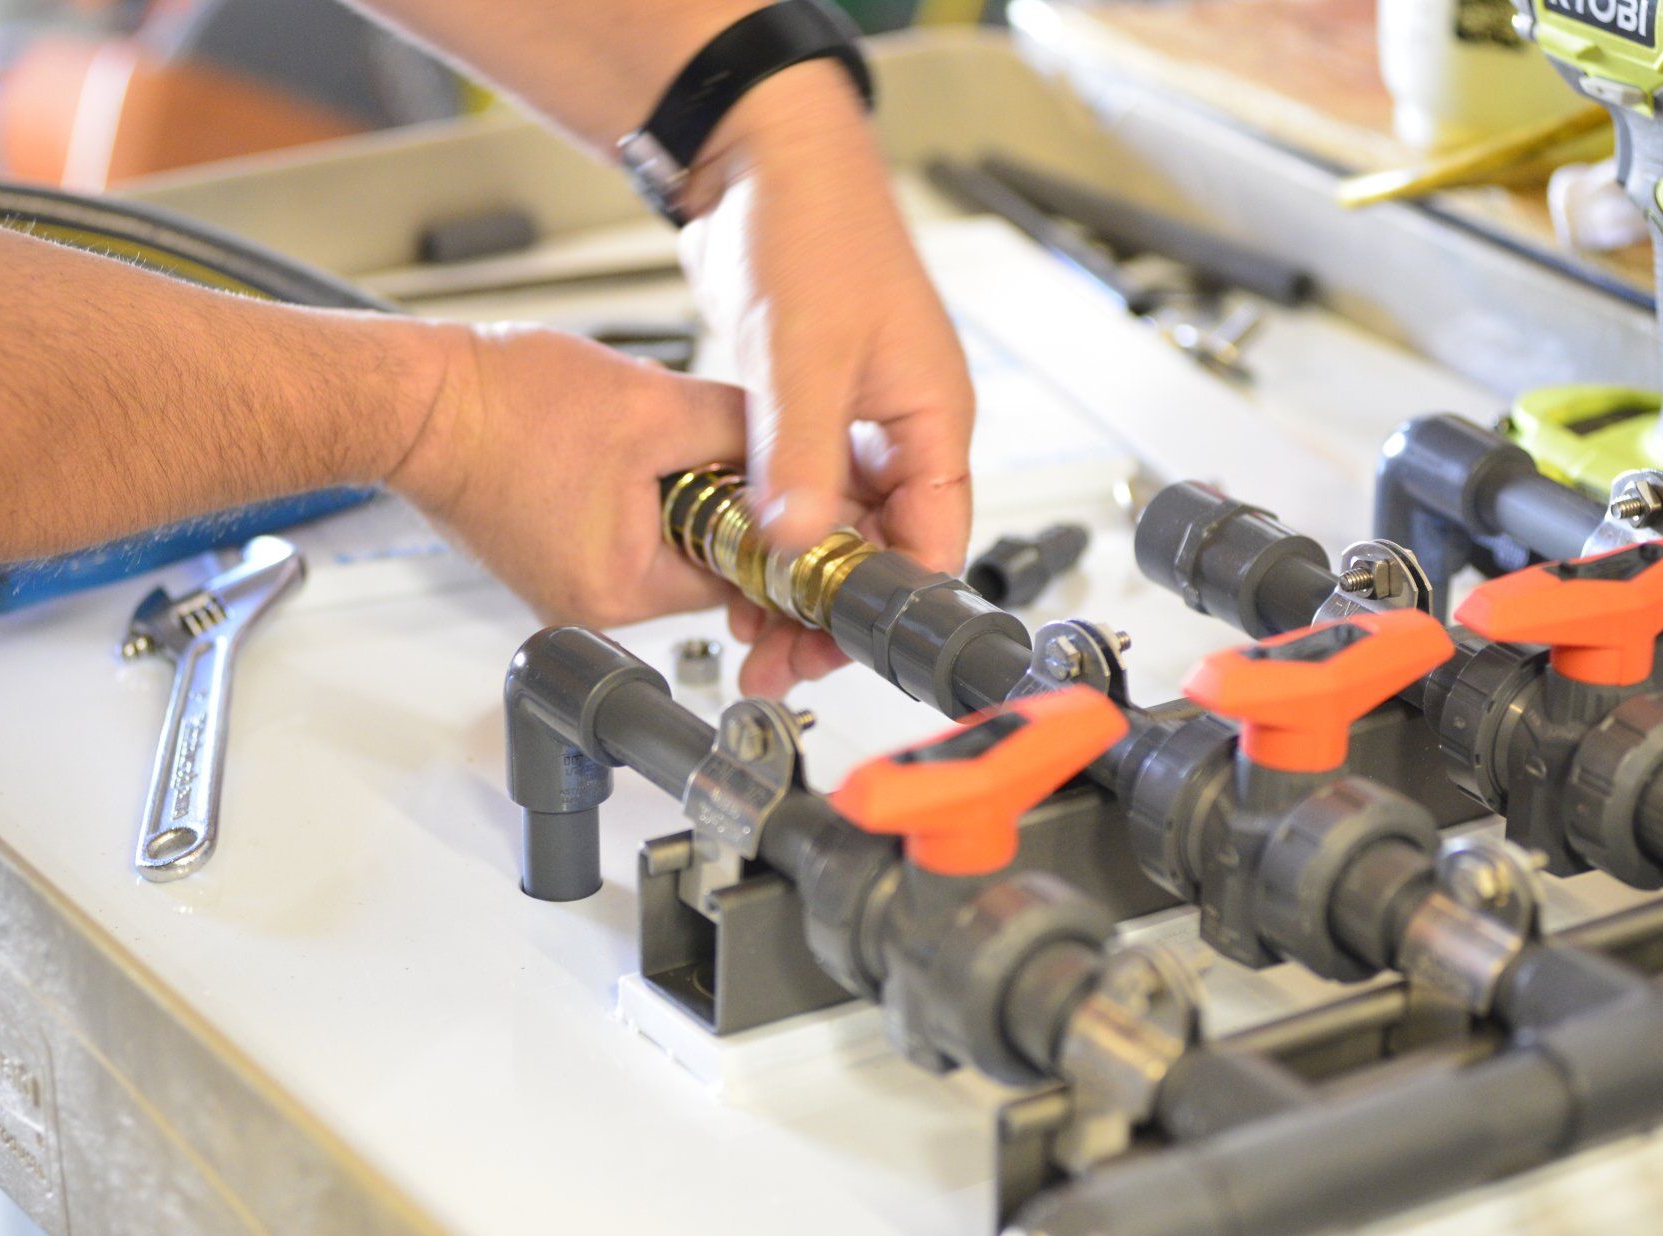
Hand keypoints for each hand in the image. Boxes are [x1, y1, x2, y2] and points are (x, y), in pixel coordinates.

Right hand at [389, 324, 747, 626]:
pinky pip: (619, 532)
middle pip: (699, 560)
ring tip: (645, 439)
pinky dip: (630, 494)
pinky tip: (613, 450)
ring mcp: (564, 587)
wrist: (416, 402)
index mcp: (621, 591)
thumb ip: (741, 429)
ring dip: (670, 491)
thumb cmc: (502, 404)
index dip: (761, 518)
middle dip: (711, 498)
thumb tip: (795, 448)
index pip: (736, 571)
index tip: (772, 481)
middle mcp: (591, 607)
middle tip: (700, 441)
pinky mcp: (547, 560)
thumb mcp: (655, 402)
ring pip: (661, 542)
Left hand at [678, 62, 976, 696]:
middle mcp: (898, 428)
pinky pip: (795, 495)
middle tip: (774, 654)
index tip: (829, 642)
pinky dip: (767, 535)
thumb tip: (798, 543)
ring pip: (833, 529)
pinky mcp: (799, 412)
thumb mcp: (805, 353)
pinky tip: (729, 565)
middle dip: (828, 608)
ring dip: (791, 579)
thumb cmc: (813, 224)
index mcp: (932, 417)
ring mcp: (848, 421)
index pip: (933, 541)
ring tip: (742, 627)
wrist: (755, 154)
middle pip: (880, 549)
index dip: (885, 603)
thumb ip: (803, 456)